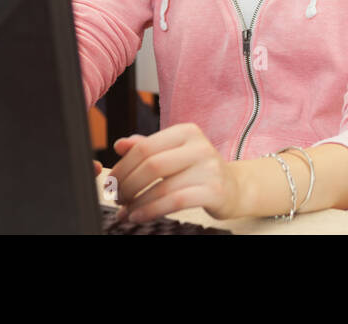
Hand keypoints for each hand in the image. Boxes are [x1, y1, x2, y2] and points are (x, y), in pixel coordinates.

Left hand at [108, 123, 242, 222]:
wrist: (235, 187)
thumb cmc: (198, 170)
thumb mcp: (174, 153)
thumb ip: (147, 147)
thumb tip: (119, 145)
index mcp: (186, 131)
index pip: (145, 147)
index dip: (123, 167)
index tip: (112, 183)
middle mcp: (199, 146)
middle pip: (151, 165)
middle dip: (127, 185)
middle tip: (117, 199)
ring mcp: (209, 168)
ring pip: (162, 187)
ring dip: (137, 203)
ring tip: (125, 212)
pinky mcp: (214, 191)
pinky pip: (175, 202)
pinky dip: (152, 211)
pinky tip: (140, 217)